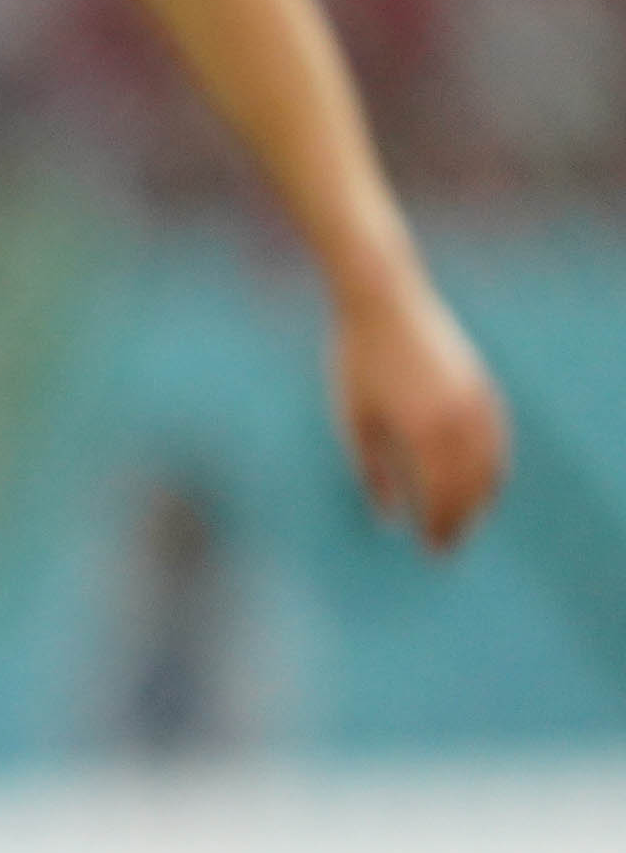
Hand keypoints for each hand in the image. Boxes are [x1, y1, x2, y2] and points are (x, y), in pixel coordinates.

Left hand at [332, 279, 507, 550]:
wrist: (385, 302)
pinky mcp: (483, 387)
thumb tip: (388, 516)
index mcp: (425, 431)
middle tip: (446, 547)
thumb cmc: (357, 362)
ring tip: (462, 521)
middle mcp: (460, 419)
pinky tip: (478, 483)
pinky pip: (497, 439)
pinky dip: (492, 467)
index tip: (433, 549)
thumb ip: (374, 471)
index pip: (443, 495)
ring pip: (492, 465)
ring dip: (480, 498)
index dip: (441, 526)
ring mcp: (478, 401)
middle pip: (472, 486)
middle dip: (461, 520)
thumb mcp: (355, 421)